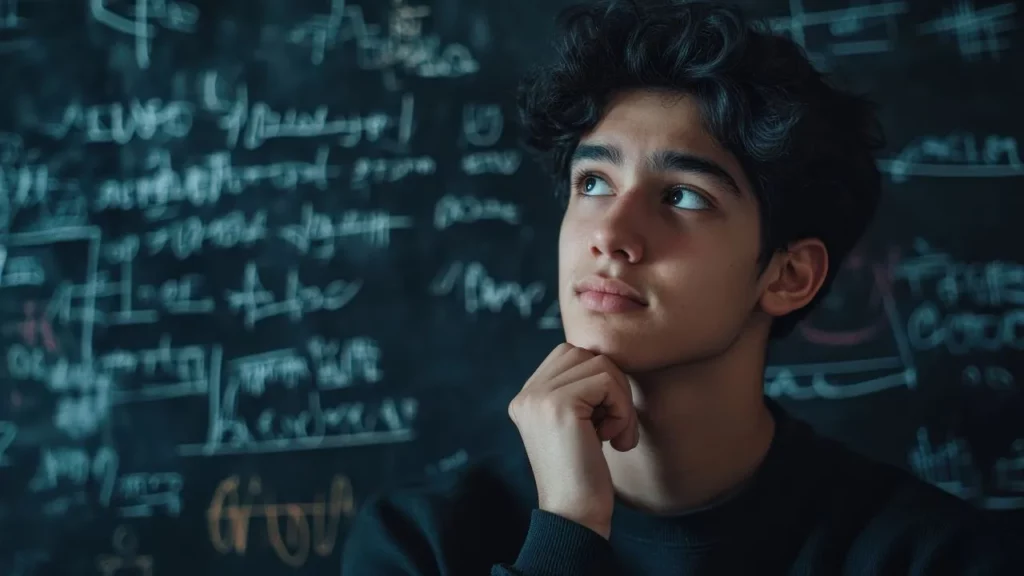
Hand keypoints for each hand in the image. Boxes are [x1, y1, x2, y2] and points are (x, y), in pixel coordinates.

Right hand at [507, 343, 639, 539]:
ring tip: (614, 436)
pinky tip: (614, 441)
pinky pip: (608, 381)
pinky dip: (622, 410)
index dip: (598, 382)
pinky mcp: (559, 405)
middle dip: (613, 388)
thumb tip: (606, 354)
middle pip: (586, 354)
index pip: (570, 354)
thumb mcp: (577, 424)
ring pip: (601, 364)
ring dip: (621, 401)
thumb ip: (579, 389)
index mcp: (526, 398)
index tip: (600, 422)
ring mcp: (539, 397)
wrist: (575, 516)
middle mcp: (526, 394)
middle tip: (613, 428)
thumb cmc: (585, 475)